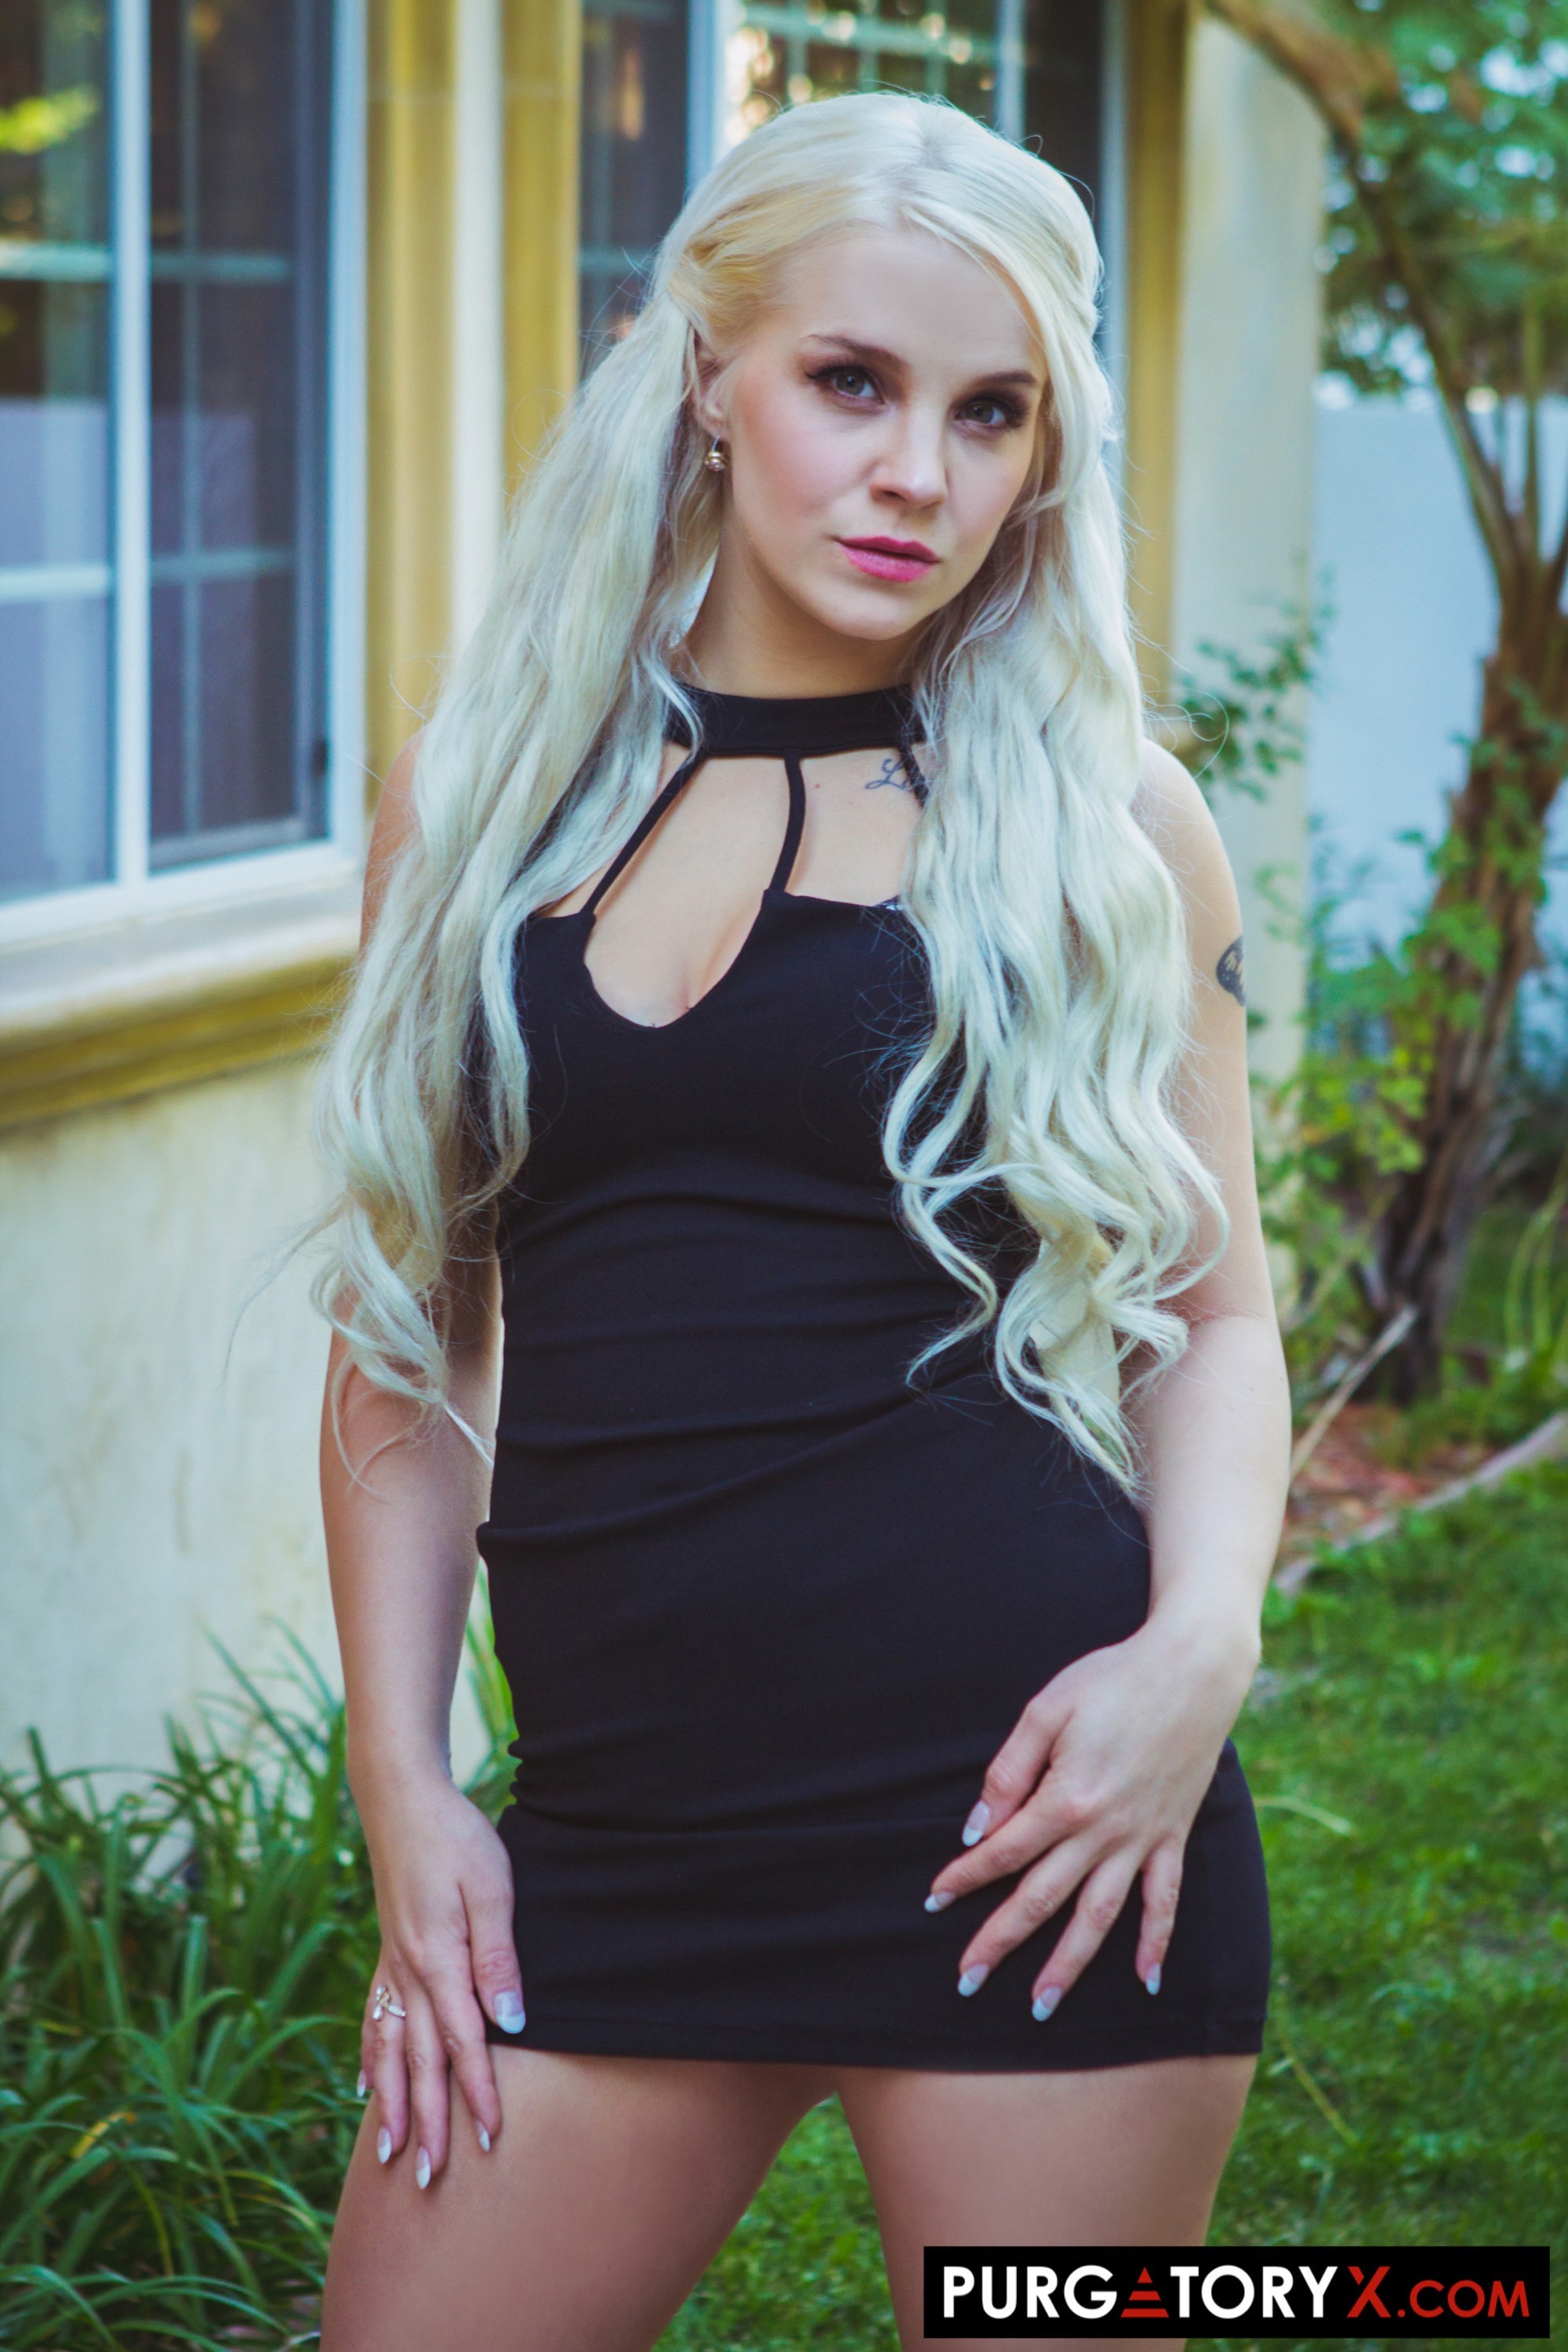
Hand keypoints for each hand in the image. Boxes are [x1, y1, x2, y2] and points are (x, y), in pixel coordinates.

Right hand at [356, 1773, 524, 2184]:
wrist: (404, 1799)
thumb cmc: (457, 1838)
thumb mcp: (492, 1889)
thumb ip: (499, 1958)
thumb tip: (511, 2024)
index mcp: (437, 1960)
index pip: (463, 2043)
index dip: (479, 2093)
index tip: (491, 2139)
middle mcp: (407, 1973)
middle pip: (419, 2061)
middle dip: (427, 2123)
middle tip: (431, 2179)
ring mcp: (390, 1966)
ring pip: (388, 2050)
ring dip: (390, 2104)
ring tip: (387, 2153)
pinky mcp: (386, 1954)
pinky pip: (372, 2020)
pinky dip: (368, 2059)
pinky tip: (363, 2086)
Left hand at [925, 1619, 1254, 2018]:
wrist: (1192, 1669)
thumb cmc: (1112, 1680)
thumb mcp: (1046, 1710)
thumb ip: (1008, 1771)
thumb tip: (977, 1828)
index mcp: (1066, 1798)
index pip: (1004, 1852)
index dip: (965, 1878)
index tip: (935, 1900)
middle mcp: (1104, 1831)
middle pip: (1042, 1898)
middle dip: (1001, 1940)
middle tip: (967, 1980)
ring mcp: (1142, 1839)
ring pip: (1099, 1917)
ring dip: (1069, 1964)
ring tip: (1040, 2006)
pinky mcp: (1173, 1837)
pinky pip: (1164, 1901)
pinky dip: (1156, 1943)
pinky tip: (1146, 1981)